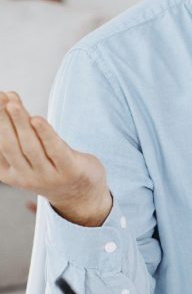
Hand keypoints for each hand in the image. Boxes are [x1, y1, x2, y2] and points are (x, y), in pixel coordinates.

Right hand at [0, 91, 111, 226]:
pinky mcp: (69, 170)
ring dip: (20, 122)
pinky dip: (45, 133)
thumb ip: (19, 137)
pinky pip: (54, 149)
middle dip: (3, 120)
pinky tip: (37, 119)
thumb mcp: (29, 158)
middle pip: (10, 144)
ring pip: (30, 145)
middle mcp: (26, 177)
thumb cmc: (52, 168)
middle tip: (0, 97)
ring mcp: (48, 175)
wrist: (81, 195)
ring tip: (13, 104)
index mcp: (10, 174)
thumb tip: (8, 104)